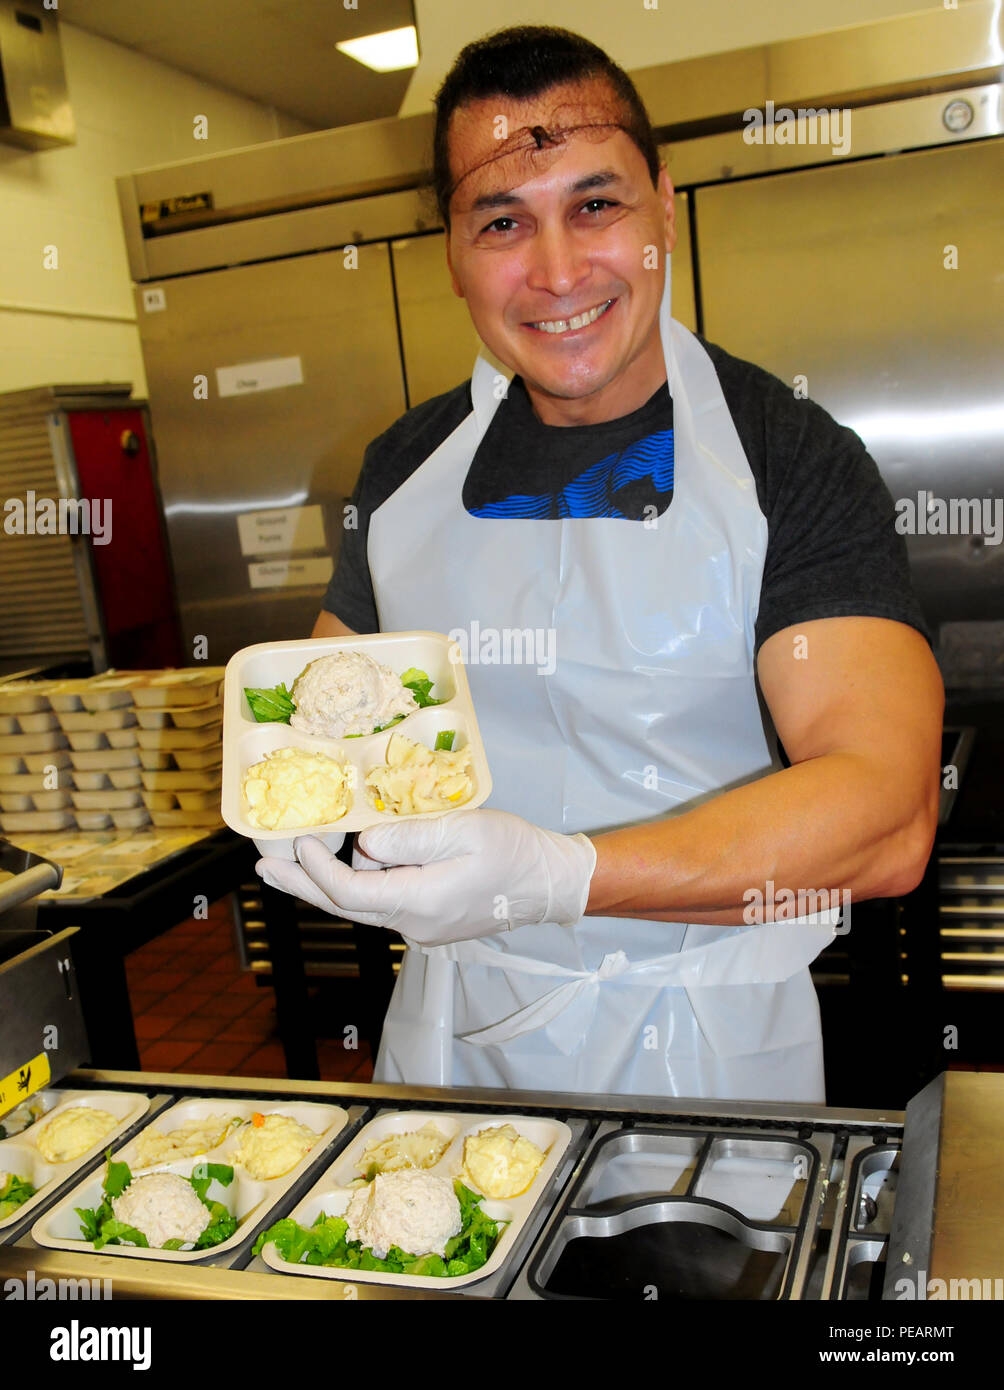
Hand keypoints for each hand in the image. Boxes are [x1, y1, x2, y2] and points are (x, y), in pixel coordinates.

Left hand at [255, 809, 597, 946]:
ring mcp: (420, 926)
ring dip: (329, 882)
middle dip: (302, 885)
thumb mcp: (464, 830)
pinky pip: (382, 902)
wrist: (549, 883)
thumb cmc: (512, 851)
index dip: (316, 869)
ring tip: (296, 860)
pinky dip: (358, 885)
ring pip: (362, 905)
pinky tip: (347, 865)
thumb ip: (409, 837)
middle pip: (344, 907)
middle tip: (265, 868)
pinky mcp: (428, 920)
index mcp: (418, 902)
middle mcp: (412, 923)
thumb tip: (363, 845)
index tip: (300, 841)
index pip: (349, 893)